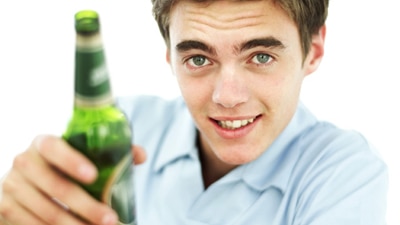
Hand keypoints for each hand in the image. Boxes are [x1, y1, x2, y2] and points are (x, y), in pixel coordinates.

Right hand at [0, 135, 145, 224]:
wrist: (24, 182)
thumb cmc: (60, 167)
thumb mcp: (79, 156)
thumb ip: (109, 152)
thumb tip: (139, 155)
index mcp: (43, 144)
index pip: (54, 148)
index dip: (72, 161)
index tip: (94, 176)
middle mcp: (24, 162)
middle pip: (56, 187)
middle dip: (87, 206)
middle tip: (111, 219)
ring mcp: (12, 185)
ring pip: (47, 212)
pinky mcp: (6, 207)